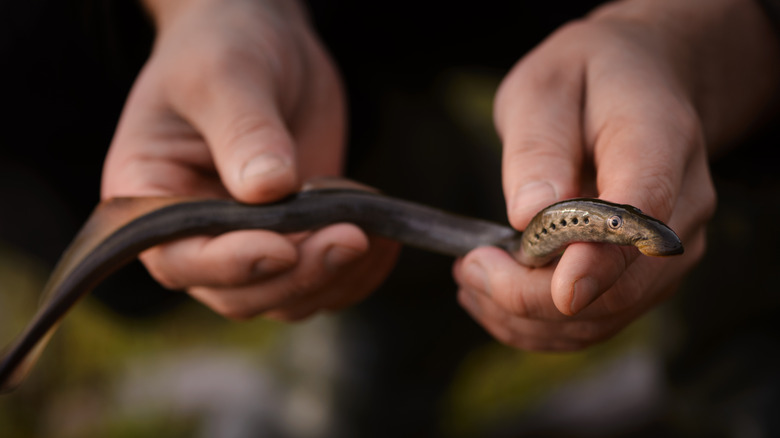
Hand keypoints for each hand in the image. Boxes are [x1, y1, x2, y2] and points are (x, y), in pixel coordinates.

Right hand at [102, 0, 398, 320]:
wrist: (264, 40)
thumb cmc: (225, 46)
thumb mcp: (226, 75)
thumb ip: (243, 130)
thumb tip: (269, 189)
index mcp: (150, 198)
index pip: (180, 259)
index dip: (231, 265)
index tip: (282, 247)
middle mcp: (194, 233)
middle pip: (239, 294)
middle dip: (296, 274)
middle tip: (349, 237)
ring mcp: (247, 241)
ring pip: (285, 298)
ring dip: (331, 279)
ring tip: (369, 232)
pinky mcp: (294, 237)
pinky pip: (321, 281)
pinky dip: (355, 275)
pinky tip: (382, 240)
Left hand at [454, 0, 779, 349]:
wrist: (641, 85)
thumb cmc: (587, 79)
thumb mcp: (545, 88)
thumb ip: (539, 148)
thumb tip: (528, 214)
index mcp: (662, 143)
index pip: (639, 214)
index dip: (598, 260)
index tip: (555, 288)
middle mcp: (682, 208)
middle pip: (620, 285)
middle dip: (532, 294)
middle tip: (469, 265)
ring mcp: (669, 251)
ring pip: (604, 317)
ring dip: (527, 315)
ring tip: (472, 275)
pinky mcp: (648, 277)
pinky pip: (597, 322)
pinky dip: (539, 323)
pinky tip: (493, 296)